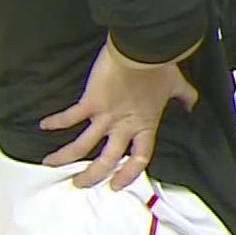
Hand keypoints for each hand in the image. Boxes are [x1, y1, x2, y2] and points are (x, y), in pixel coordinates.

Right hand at [41, 42, 198, 189]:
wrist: (144, 49)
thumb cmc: (161, 66)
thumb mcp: (177, 85)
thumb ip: (185, 97)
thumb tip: (192, 104)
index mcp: (145, 125)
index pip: (139, 159)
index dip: (128, 175)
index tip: (116, 185)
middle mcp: (124, 126)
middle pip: (107, 160)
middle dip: (91, 175)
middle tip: (79, 184)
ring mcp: (106, 115)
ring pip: (82, 145)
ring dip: (65, 156)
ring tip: (50, 164)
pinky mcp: (91, 102)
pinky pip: (70, 116)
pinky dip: (56, 121)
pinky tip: (43, 125)